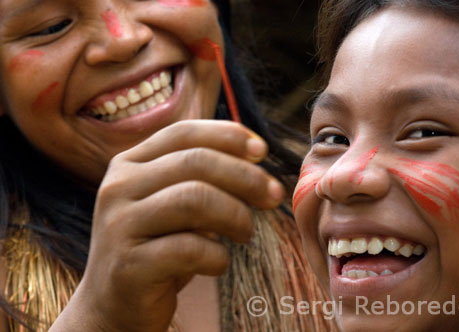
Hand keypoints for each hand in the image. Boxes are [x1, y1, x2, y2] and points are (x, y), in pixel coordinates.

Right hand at [69, 120, 283, 331]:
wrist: (115, 305)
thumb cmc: (158, 247)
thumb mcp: (174, 202)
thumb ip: (202, 176)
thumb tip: (256, 154)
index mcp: (129, 164)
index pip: (183, 133)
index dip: (228, 136)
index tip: (262, 151)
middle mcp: (118, 187)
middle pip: (195, 162)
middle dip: (245, 177)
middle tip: (272, 197)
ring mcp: (119, 225)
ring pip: (194, 199)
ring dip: (235, 215)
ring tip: (246, 233)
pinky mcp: (128, 266)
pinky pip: (190, 249)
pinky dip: (217, 256)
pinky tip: (219, 264)